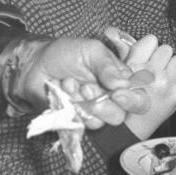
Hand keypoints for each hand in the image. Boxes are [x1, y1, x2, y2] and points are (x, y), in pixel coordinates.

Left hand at [14, 36, 151, 128]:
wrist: (36, 62)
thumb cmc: (66, 53)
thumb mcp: (91, 50)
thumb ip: (108, 65)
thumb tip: (124, 84)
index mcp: (119, 82)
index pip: (139, 98)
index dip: (133, 100)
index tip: (118, 92)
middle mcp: (109, 99)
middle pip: (120, 115)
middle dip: (104, 104)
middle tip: (87, 88)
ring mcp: (91, 112)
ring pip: (100, 122)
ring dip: (83, 103)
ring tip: (70, 84)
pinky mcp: (74, 120)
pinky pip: (79, 124)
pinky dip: (69, 107)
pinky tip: (62, 91)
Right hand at [120, 35, 175, 138]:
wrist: (131, 126)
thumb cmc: (123, 100)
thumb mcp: (120, 72)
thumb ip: (130, 53)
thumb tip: (131, 35)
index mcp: (134, 65)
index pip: (152, 39)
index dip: (150, 47)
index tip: (149, 54)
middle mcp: (151, 72)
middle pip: (167, 48)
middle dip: (162, 56)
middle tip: (156, 68)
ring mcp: (166, 84)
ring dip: (173, 66)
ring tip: (165, 76)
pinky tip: (172, 84)